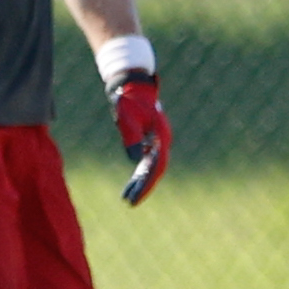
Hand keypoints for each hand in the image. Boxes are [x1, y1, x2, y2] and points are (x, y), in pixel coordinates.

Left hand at [111, 70, 170, 203]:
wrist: (132, 85)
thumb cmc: (129, 100)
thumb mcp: (127, 119)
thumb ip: (131, 138)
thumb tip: (135, 160)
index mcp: (161, 137)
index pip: (157, 167)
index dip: (148, 183)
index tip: (137, 196)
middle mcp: (162, 141)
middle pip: (155, 170)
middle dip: (143, 187)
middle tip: (131, 203)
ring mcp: (157, 140)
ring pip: (150, 167)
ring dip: (140, 182)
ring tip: (127, 198)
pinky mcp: (149, 138)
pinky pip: (146, 160)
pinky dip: (139, 172)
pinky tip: (132, 183)